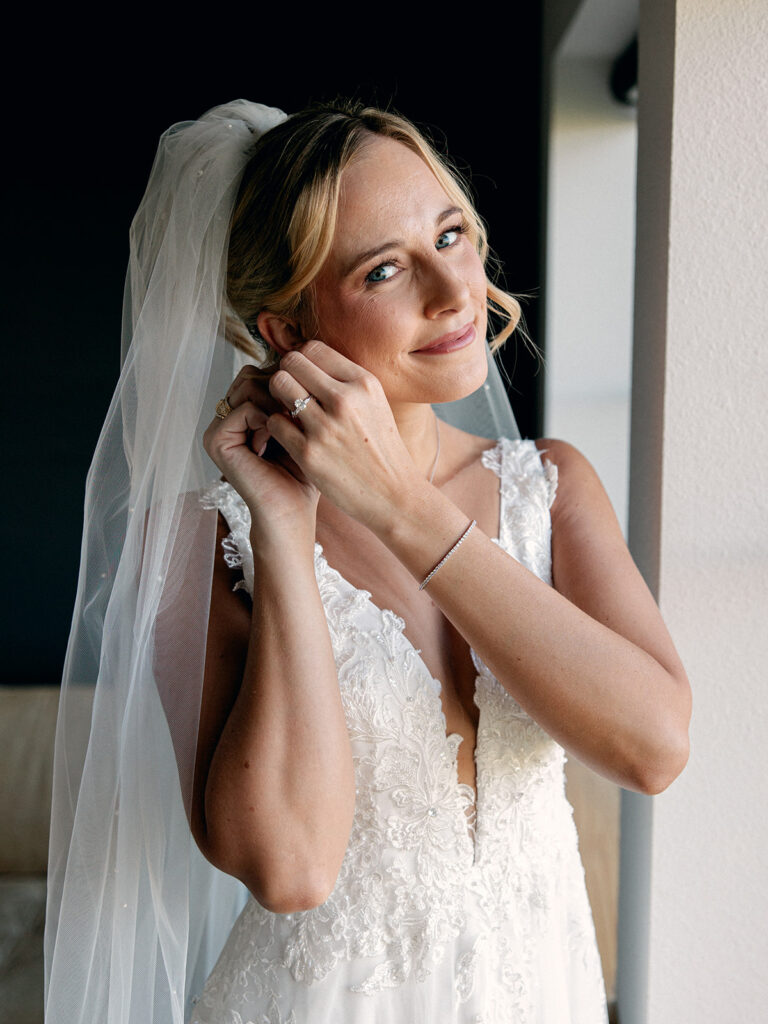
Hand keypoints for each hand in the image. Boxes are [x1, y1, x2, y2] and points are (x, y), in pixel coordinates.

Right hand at [202, 364, 318, 537]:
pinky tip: (275, 439)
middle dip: (282, 388)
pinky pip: (244, 407)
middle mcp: (228, 415)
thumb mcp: (305, 424)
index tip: (307, 404)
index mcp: (245, 410)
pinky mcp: (216, 440)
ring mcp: (219, 427)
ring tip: (288, 427)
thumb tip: (305, 350)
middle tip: (297, 415)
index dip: (288, 380)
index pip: (263, 371)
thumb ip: (298, 392)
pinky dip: (266, 418)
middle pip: (253, 373)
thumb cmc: (305, 472)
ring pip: (249, 384)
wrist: (292, 511)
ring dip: (276, 401)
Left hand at [264, 340, 419, 529]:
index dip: (301, 360)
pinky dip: (276, 426)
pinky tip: (287, 436)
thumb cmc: (381, 450)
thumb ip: (347, 382)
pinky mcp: (309, 453)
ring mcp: (325, 427)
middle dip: (286, 374)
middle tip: (289, 393)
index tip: (302, 376)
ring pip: (279, 386)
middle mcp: (345, 400)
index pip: (313, 348)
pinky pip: (274, 422)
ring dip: (277, 397)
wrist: (394, 495)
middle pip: (291, 361)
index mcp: (364, 383)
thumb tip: (310, 357)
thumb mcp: (375, 404)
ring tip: (286, 411)